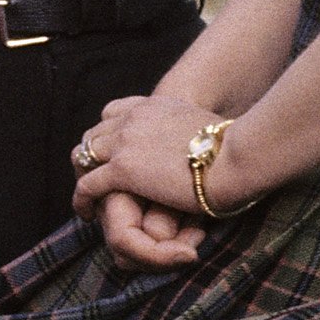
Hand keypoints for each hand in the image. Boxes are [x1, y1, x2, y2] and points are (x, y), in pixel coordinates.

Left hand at [72, 84, 248, 268]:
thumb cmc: (237, 148)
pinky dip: (82, 200)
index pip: (114, 113)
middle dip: (93, 157)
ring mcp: (125, 142)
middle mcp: (134, 118)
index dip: (110, 134)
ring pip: (86, 156)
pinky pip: (87, 185)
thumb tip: (207, 148)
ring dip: (86, 176)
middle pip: (95, 134)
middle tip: (98, 181)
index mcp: (153, 105)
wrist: (236, 155)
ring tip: (90, 198)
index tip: (114, 154)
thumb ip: (193, 134)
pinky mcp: (123, 170)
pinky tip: (87, 213)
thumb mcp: (208, 127)